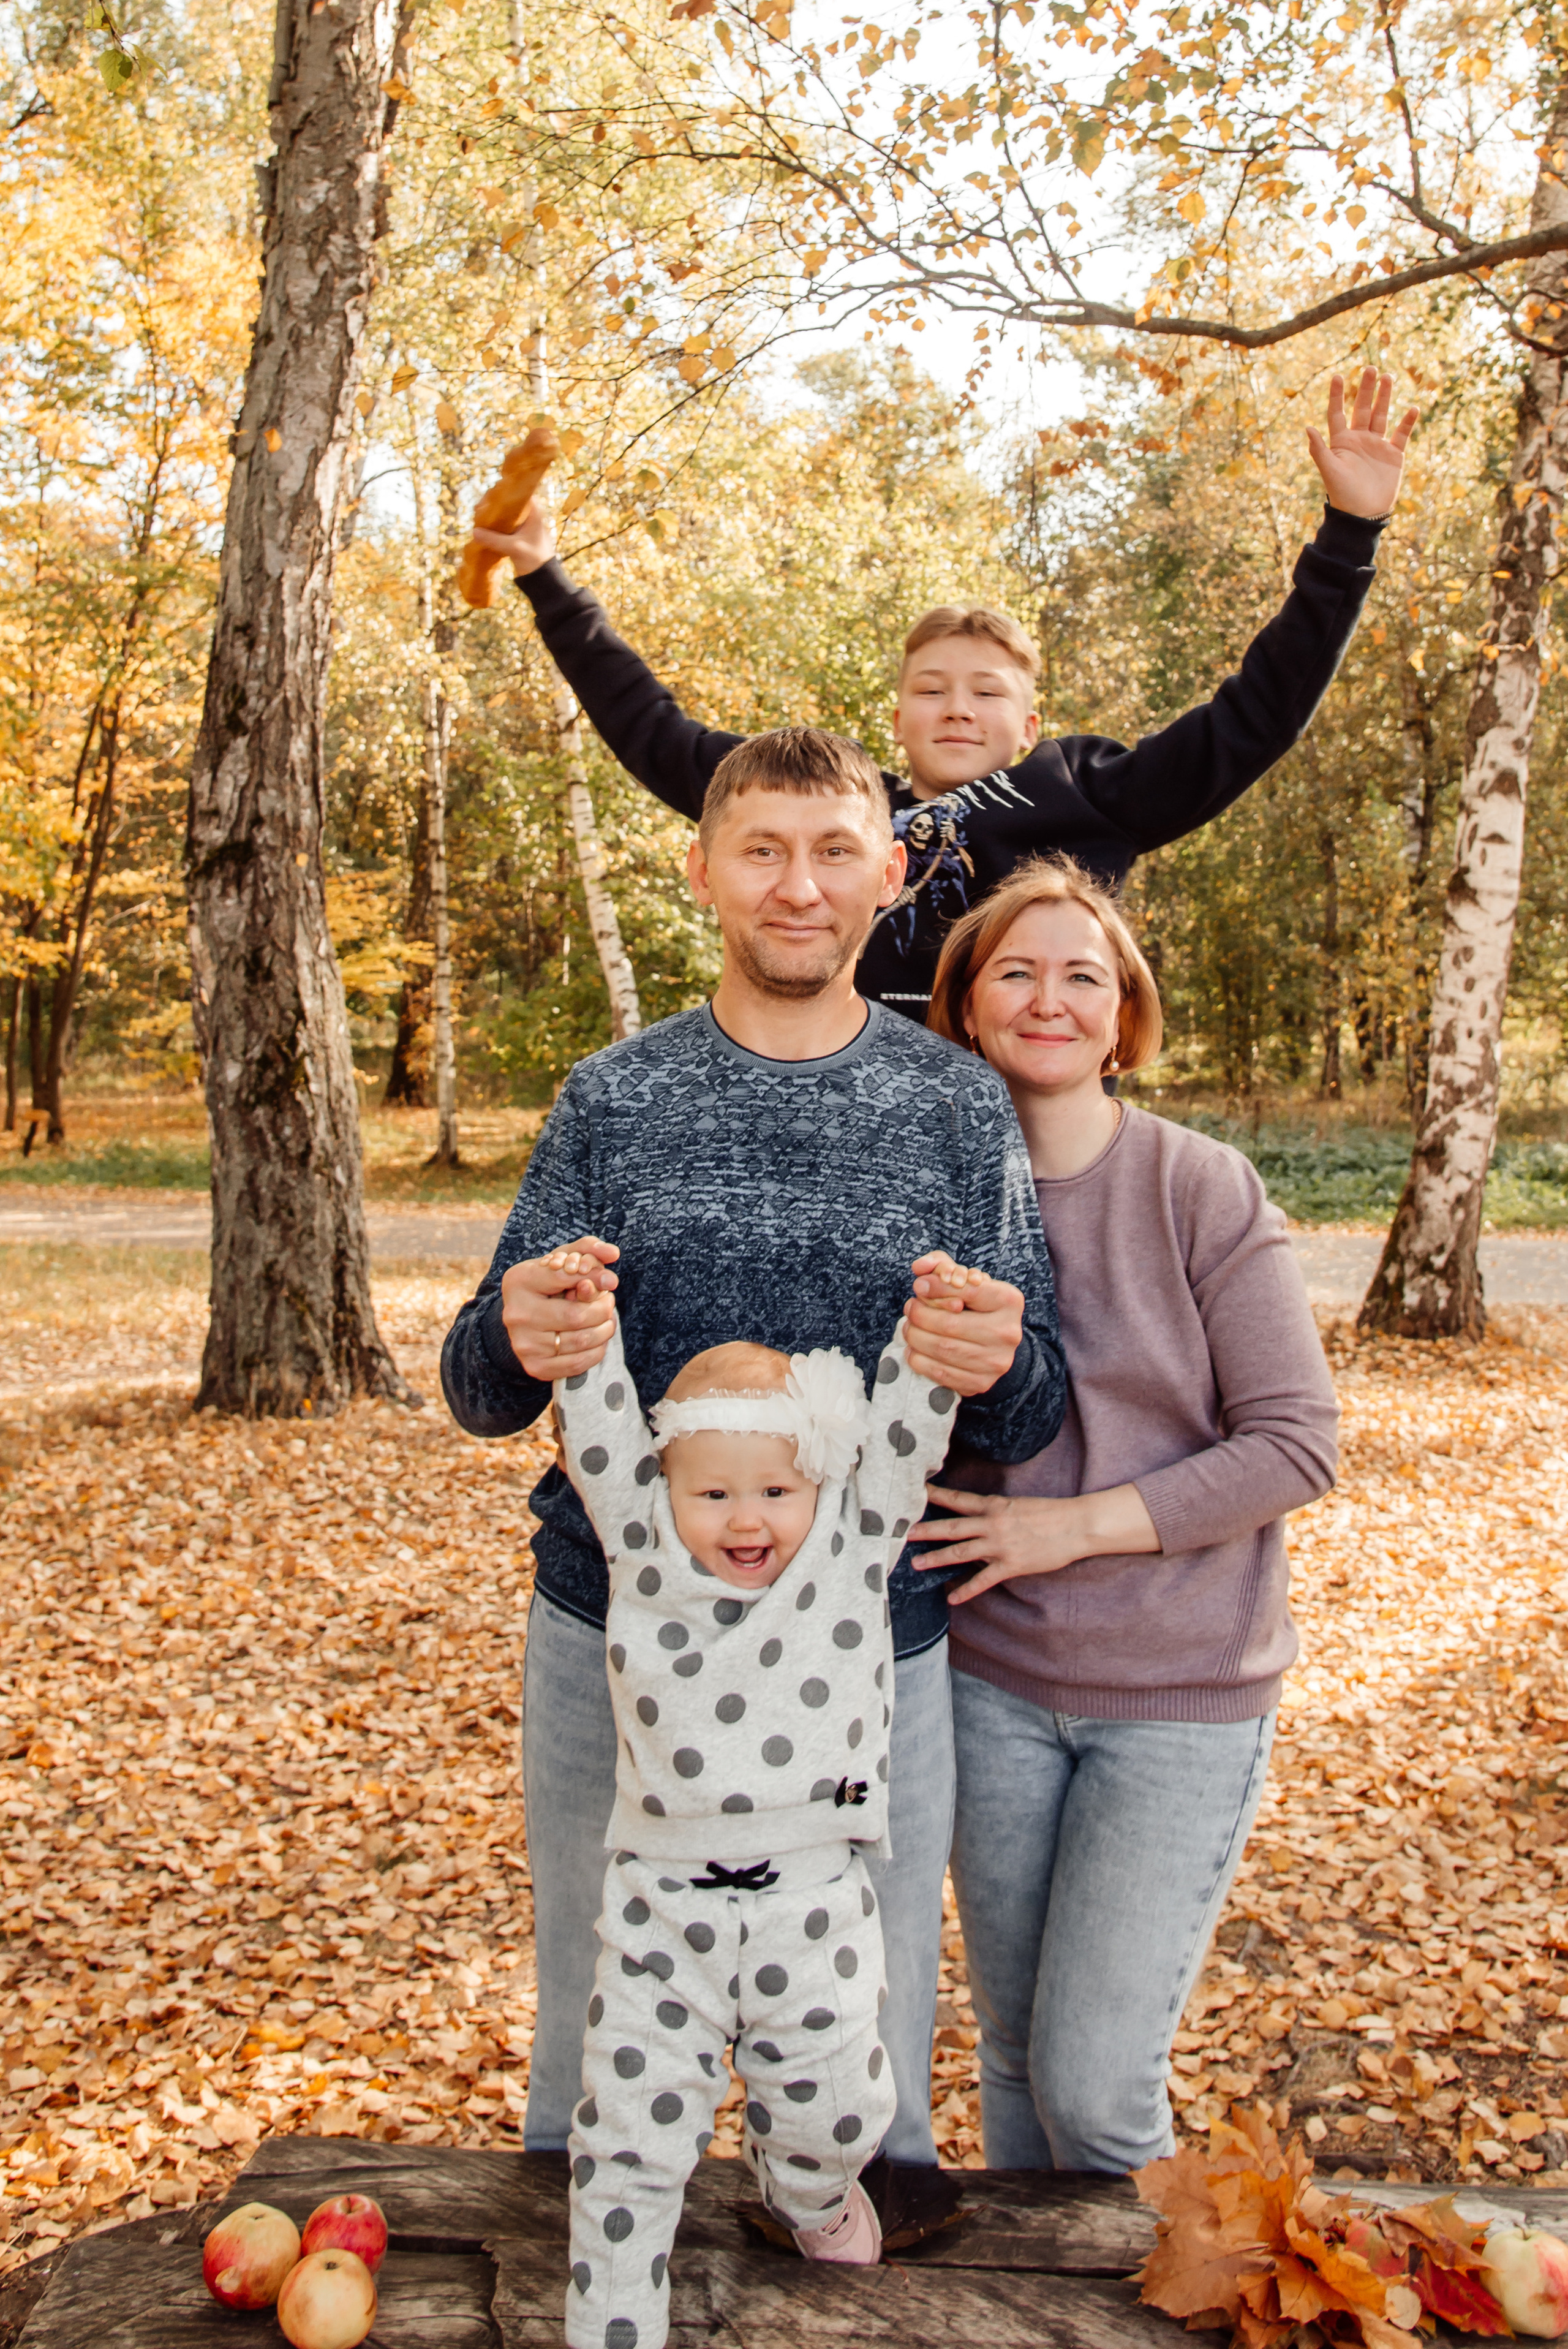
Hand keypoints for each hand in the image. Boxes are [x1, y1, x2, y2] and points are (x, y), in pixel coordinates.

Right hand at [471, 496, 555, 577]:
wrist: (543, 578)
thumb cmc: (534, 560)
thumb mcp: (513, 548)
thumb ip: (494, 540)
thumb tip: (474, 532)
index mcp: (534, 512)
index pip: (517, 493)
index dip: (502, 492)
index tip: (487, 500)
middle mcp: (529, 515)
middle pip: (508, 501)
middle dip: (492, 504)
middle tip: (478, 510)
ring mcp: (523, 524)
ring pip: (504, 513)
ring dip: (491, 515)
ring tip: (478, 518)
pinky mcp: (517, 534)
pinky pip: (503, 524)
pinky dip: (493, 525)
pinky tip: (482, 529)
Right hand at [501, 1236, 618, 1380]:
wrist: (524, 1318)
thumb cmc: (549, 1283)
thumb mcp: (562, 1259)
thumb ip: (587, 1250)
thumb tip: (612, 1254)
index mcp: (519, 1280)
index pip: (565, 1277)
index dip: (595, 1277)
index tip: (611, 1280)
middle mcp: (516, 1313)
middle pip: (576, 1316)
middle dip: (603, 1309)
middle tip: (608, 1302)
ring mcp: (524, 1344)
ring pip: (582, 1340)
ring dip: (604, 1329)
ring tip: (606, 1319)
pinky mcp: (534, 1366)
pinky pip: (578, 1363)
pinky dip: (597, 1350)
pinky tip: (598, 1338)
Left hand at [903, 1251, 1023, 1397]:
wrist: (995, 1344)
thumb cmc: (976, 1306)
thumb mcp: (966, 1281)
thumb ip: (942, 1267)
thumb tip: (919, 1271)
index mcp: (1009, 1301)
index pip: (968, 1290)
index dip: (937, 1286)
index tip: (918, 1286)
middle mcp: (1008, 1333)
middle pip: (950, 1324)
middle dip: (920, 1315)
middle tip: (909, 1309)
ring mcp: (995, 1362)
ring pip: (943, 1349)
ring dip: (916, 1337)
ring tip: (909, 1327)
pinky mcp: (981, 1383)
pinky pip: (941, 1372)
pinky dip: (919, 1360)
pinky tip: (914, 1349)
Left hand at [908, 1481, 1159, 1603]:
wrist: (1075, 1525)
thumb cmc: (1050, 1514)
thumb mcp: (1019, 1505)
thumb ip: (996, 1511)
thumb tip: (978, 1516)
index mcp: (994, 1506)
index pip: (957, 1500)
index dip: (935, 1496)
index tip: (914, 1493)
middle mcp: (992, 1524)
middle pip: (951, 1527)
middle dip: (925, 1531)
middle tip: (902, 1533)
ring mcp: (1000, 1546)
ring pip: (960, 1553)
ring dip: (936, 1558)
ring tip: (917, 1563)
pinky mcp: (1011, 1565)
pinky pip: (982, 1580)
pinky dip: (966, 1590)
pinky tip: (952, 1598)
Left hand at [1306, 367, 1416, 517]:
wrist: (1364, 515)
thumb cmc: (1343, 495)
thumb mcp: (1329, 471)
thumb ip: (1319, 449)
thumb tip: (1307, 427)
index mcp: (1341, 442)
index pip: (1338, 413)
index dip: (1338, 395)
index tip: (1338, 376)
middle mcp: (1359, 440)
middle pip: (1362, 408)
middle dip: (1366, 389)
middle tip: (1370, 368)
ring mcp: (1377, 445)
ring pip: (1381, 415)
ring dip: (1384, 397)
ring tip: (1388, 377)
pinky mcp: (1394, 454)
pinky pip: (1401, 434)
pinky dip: (1407, 422)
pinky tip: (1412, 408)